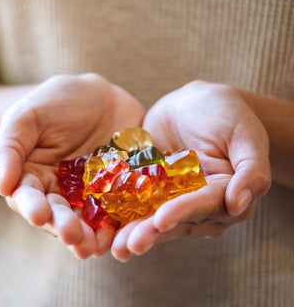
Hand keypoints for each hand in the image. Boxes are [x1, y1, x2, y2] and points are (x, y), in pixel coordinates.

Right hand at [0, 74, 144, 258]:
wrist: (99, 96)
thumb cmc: (55, 103)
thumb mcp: (26, 116)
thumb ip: (9, 148)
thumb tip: (2, 186)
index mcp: (31, 177)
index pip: (27, 197)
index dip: (32, 207)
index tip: (39, 214)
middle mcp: (57, 193)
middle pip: (57, 215)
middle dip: (63, 227)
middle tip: (72, 234)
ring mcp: (87, 196)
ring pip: (86, 221)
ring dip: (89, 236)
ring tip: (94, 246)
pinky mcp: (115, 194)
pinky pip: (116, 212)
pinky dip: (117, 225)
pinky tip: (119, 234)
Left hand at [111, 80, 271, 260]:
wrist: (192, 104)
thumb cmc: (225, 114)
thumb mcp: (244, 135)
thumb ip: (250, 171)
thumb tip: (239, 205)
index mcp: (224, 196)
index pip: (203, 207)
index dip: (182, 213)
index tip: (161, 220)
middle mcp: (196, 205)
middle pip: (173, 222)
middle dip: (151, 234)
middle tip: (129, 246)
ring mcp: (169, 200)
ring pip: (150, 219)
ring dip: (131, 233)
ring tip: (114, 246)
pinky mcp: (146, 192)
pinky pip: (131, 203)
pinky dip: (116, 213)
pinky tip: (99, 224)